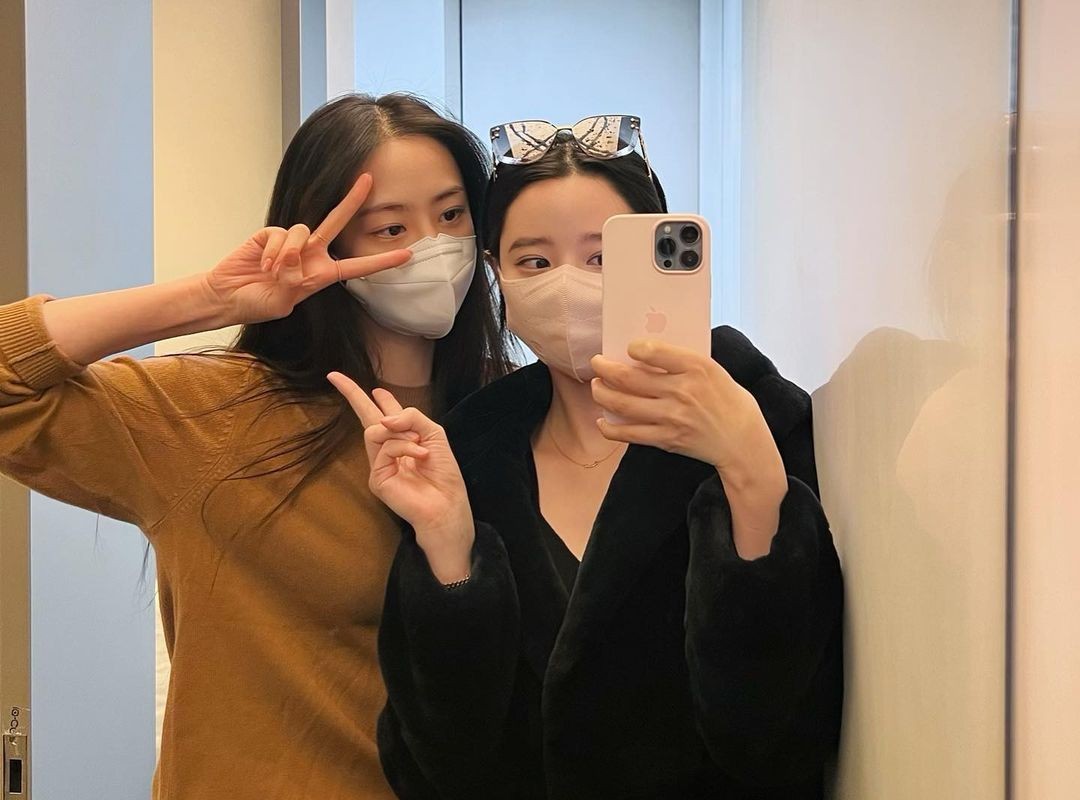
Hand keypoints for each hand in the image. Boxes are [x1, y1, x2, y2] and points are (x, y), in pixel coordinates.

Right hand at [202, 173, 411, 324]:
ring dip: (289, 256)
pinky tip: (262, 265)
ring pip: (303, 232)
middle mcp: (311, 254)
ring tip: (274, 273)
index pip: (357, 267)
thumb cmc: (257, 303)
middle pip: (337, 223)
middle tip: (368, 180)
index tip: (407, 255)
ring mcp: (292, 242)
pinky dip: (273, 252)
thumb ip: (296, 283)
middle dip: (352, 201)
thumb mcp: (284, 302)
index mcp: (322, 274)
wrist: (227, 296)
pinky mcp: (271, 233)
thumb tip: (297, 260)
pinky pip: (282, 235)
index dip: (381, 262)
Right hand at [328, 372, 473, 582]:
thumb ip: (411, 417)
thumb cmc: (443, 472)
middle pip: (365, 417)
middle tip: (334, 376)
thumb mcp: (433, 434)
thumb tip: (384, 417)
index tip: (342, 379)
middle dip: (352, 394)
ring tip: (420, 447)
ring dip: (402, 433)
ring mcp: (379, 463)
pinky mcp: (376, 477)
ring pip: (376, 430)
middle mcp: (387, 449)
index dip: (367, 396)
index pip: (381, 413)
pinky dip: (405, 448)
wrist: (447, 503)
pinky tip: (419, 457)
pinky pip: (386, 448)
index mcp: (402, 437)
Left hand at [591, 340, 787, 557]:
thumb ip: (683, 362)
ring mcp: (671, 417)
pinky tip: (603, 420)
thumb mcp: (713, 370)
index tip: (628, 347)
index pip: (654, 351)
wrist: (742, 441)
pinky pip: (629, 433)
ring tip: (596, 386)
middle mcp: (681, 391)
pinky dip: (610, 427)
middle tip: (596, 363)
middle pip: (629, 378)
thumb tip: (646, 353)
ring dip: (602, 394)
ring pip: (623, 404)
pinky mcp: (666, 439)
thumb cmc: (728, 400)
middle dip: (605, 368)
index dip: (634, 347)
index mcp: (696, 368)